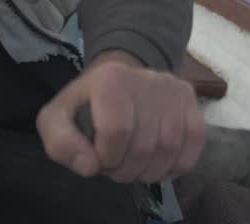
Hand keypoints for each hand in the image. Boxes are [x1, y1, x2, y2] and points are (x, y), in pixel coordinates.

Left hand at [37, 50, 206, 182]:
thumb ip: (61, 143)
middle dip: (126, 169)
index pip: (116, 131)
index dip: (106, 157)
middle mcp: (148, 78)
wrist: (117, 81)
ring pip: (169, 149)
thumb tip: (89, 165)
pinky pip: (193, 146)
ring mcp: (174, 89)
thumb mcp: (57, 119)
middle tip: (116, 165)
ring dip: (149, 171)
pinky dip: (174, 166)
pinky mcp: (192, 100)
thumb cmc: (86, 104)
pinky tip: (156, 163)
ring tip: (133, 165)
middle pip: (144, 146)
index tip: (98, 157)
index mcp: (112, 78)